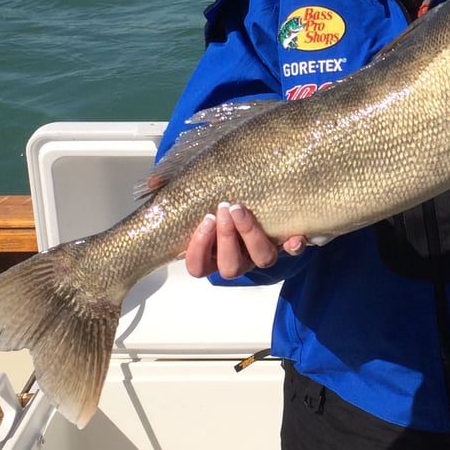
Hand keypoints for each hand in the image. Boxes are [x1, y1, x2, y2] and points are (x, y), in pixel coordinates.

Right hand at [185, 201, 307, 279]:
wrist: (258, 201)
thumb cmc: (219, 201)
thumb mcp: (196, 196)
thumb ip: (176, 191)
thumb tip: (155, 182)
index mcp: (213, 255)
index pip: (198, 267)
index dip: (199, 248)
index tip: (204, 220)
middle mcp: (238, 259)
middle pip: (230, 267)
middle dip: (226, 238)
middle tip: (223, 209)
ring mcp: (261, 253)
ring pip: (260, 260)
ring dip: (250, 236)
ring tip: (241, 209)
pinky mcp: (284, 244)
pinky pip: (292, 252)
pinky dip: (294, 245)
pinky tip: (295, 236)